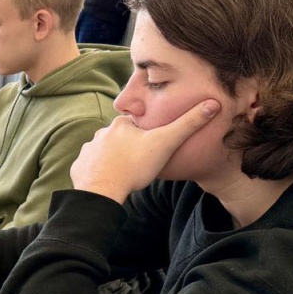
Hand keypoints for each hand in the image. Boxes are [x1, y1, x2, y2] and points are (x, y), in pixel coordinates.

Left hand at [70, 100, 221, 202]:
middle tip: (141, 161)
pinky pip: (90, 166)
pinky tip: (108, 179)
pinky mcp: (79, 166)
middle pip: (120, 138)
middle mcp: (101, 133)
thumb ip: (188, 124)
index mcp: (121, 124)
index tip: (153, 146)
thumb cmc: (135, 166)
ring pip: (104, 151)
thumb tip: (213, 104)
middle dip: (130, 147)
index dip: (148, 135)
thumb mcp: (166, 143)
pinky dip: (98, 171)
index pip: (137, 124)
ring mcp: (87, 150)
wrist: (103, 190)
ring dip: (114, 159)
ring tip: (125, 171)